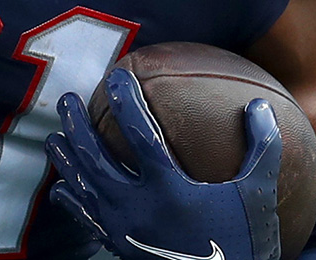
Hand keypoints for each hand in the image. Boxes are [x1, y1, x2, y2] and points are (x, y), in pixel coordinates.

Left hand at [45, 69, 281, 259]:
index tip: (116, 73)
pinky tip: (61, 189)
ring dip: (64, 159)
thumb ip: (262, 150)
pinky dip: (70, 201)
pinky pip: (85, 220)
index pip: (139, 132)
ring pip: (81, 186)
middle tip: (67, 99)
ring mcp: (124, 229)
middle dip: (76, 124)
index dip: (126, 99)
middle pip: (94, 157)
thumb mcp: (259, 196)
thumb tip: (262, 106)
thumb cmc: (243, 244)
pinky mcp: (118, 247)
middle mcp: (138, 207)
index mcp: (169, 188)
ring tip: (54, 137)